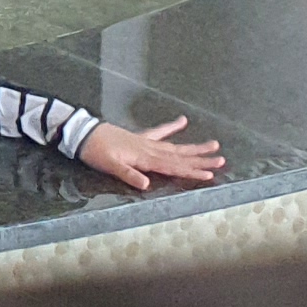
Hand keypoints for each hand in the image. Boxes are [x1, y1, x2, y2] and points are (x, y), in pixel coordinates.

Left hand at [78, 115, 225, 191]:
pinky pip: (159, 132)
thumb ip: (129, 175)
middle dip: (201, 160)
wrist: (83, 134)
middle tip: (222, 160)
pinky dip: (171, 127)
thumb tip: (147, 185)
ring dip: (194, 147)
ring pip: (175, 146)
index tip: (210, 174)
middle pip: (180, 156)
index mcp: (145, 158)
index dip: (192, 171)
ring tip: (213, 145)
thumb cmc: (96, 152)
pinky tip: (183, 121)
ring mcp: (146, 142)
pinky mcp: (139, 137)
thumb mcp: (110, 166)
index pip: (173, 167)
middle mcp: (150, 149)